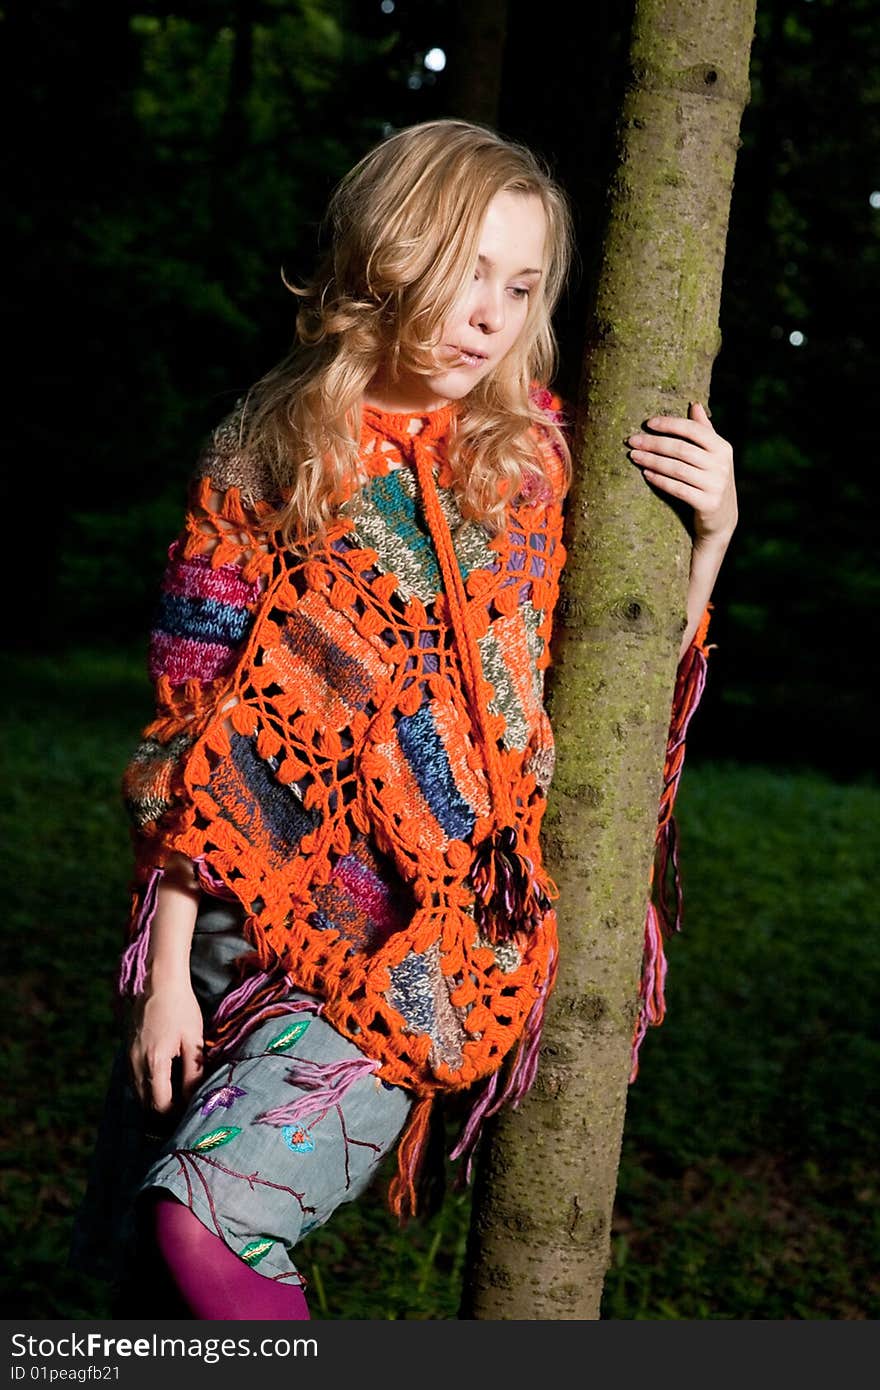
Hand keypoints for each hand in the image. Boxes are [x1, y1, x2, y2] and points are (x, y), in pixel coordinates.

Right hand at [129, 981, 203, 1116]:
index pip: (160, 1104)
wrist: (158, 982)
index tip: (190, 1109)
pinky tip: (164, 1078)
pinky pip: (134, 1079)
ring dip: (155, 1098)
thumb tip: (193, 1097)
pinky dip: (147, 1085)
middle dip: (165, 1110)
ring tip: (177, 1094)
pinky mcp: (127, 1051)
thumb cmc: (180, 1007)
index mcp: (154, 1062)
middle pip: (146, 1103)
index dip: (176, 1113)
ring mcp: (128, 1057)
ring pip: (138, 1093)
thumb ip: (193, 1071)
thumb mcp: (193, 1039)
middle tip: (185, 1105)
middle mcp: (135, 1064)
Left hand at [627, 402, 737, 545]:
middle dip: (654, 443)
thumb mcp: (713, 455)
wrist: (722, 518)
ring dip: (652, 461)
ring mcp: (716, 485)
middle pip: (681, 449)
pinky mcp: (708, 504)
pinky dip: (660, 480)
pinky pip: (678, 489)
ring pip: (677, 469)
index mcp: (723, 448)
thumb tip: (695, 404)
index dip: (670, 424)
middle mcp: (722, 465)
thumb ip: (704, 431)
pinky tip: (646, 474)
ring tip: (634, 456)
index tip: (647, 423)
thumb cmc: (711, 480)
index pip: (693, 430)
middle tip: (632, 441)